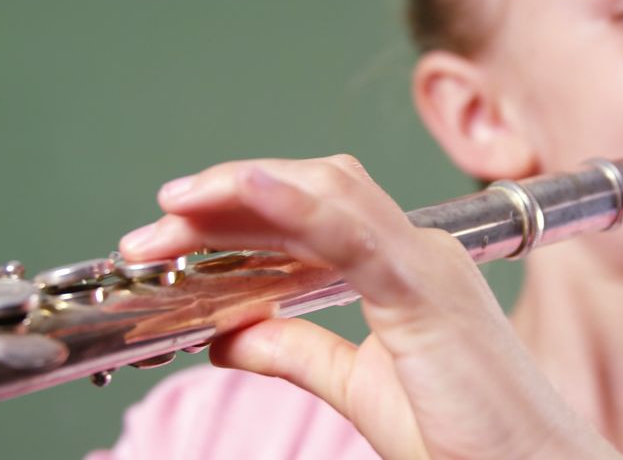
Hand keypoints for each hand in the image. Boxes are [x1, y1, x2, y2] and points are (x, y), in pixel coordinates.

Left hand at [120, 155, 622, 459]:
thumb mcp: (358, 388)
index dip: (238, 213)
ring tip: (174, 209)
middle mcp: (417, 253)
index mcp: (404, 270)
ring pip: (327, 192)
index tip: (172, 239)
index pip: (312, 213)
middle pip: (312, 189)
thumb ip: (296, 351)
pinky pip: (353, 233)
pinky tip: (237, 190)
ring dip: (241, 192)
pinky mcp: (427, 292)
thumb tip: (229, 335)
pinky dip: (291, 204)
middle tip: (153, 231)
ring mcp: (426, 265)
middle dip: (226, 200)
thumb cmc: (469, 439)